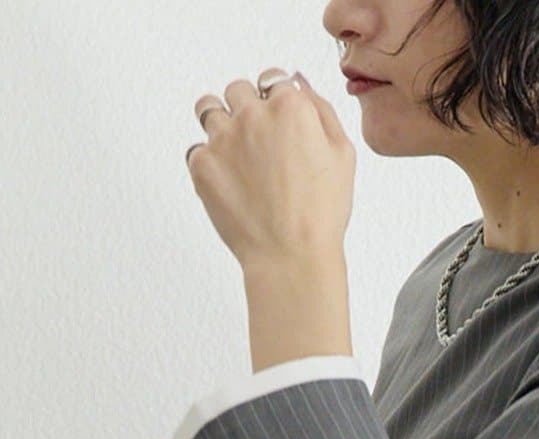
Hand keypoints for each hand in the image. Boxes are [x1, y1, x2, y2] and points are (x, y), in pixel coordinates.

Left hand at [185, 67, 354, 273]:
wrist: (291, 257)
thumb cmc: (320, 214)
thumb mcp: (342, 155)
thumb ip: (321, 109)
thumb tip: (298, 81)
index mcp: (290, 107)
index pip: (272, 80)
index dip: (276, 101)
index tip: (277, 121)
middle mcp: (253, 115)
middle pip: (237, 90)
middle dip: (246, 109)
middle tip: (258, 143)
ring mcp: (223, 138)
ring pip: (208, 108)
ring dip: (221, 125)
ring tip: (235, 156)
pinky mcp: (202, 165)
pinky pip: (196, 150)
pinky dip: (209, 163)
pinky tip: (230, 185)